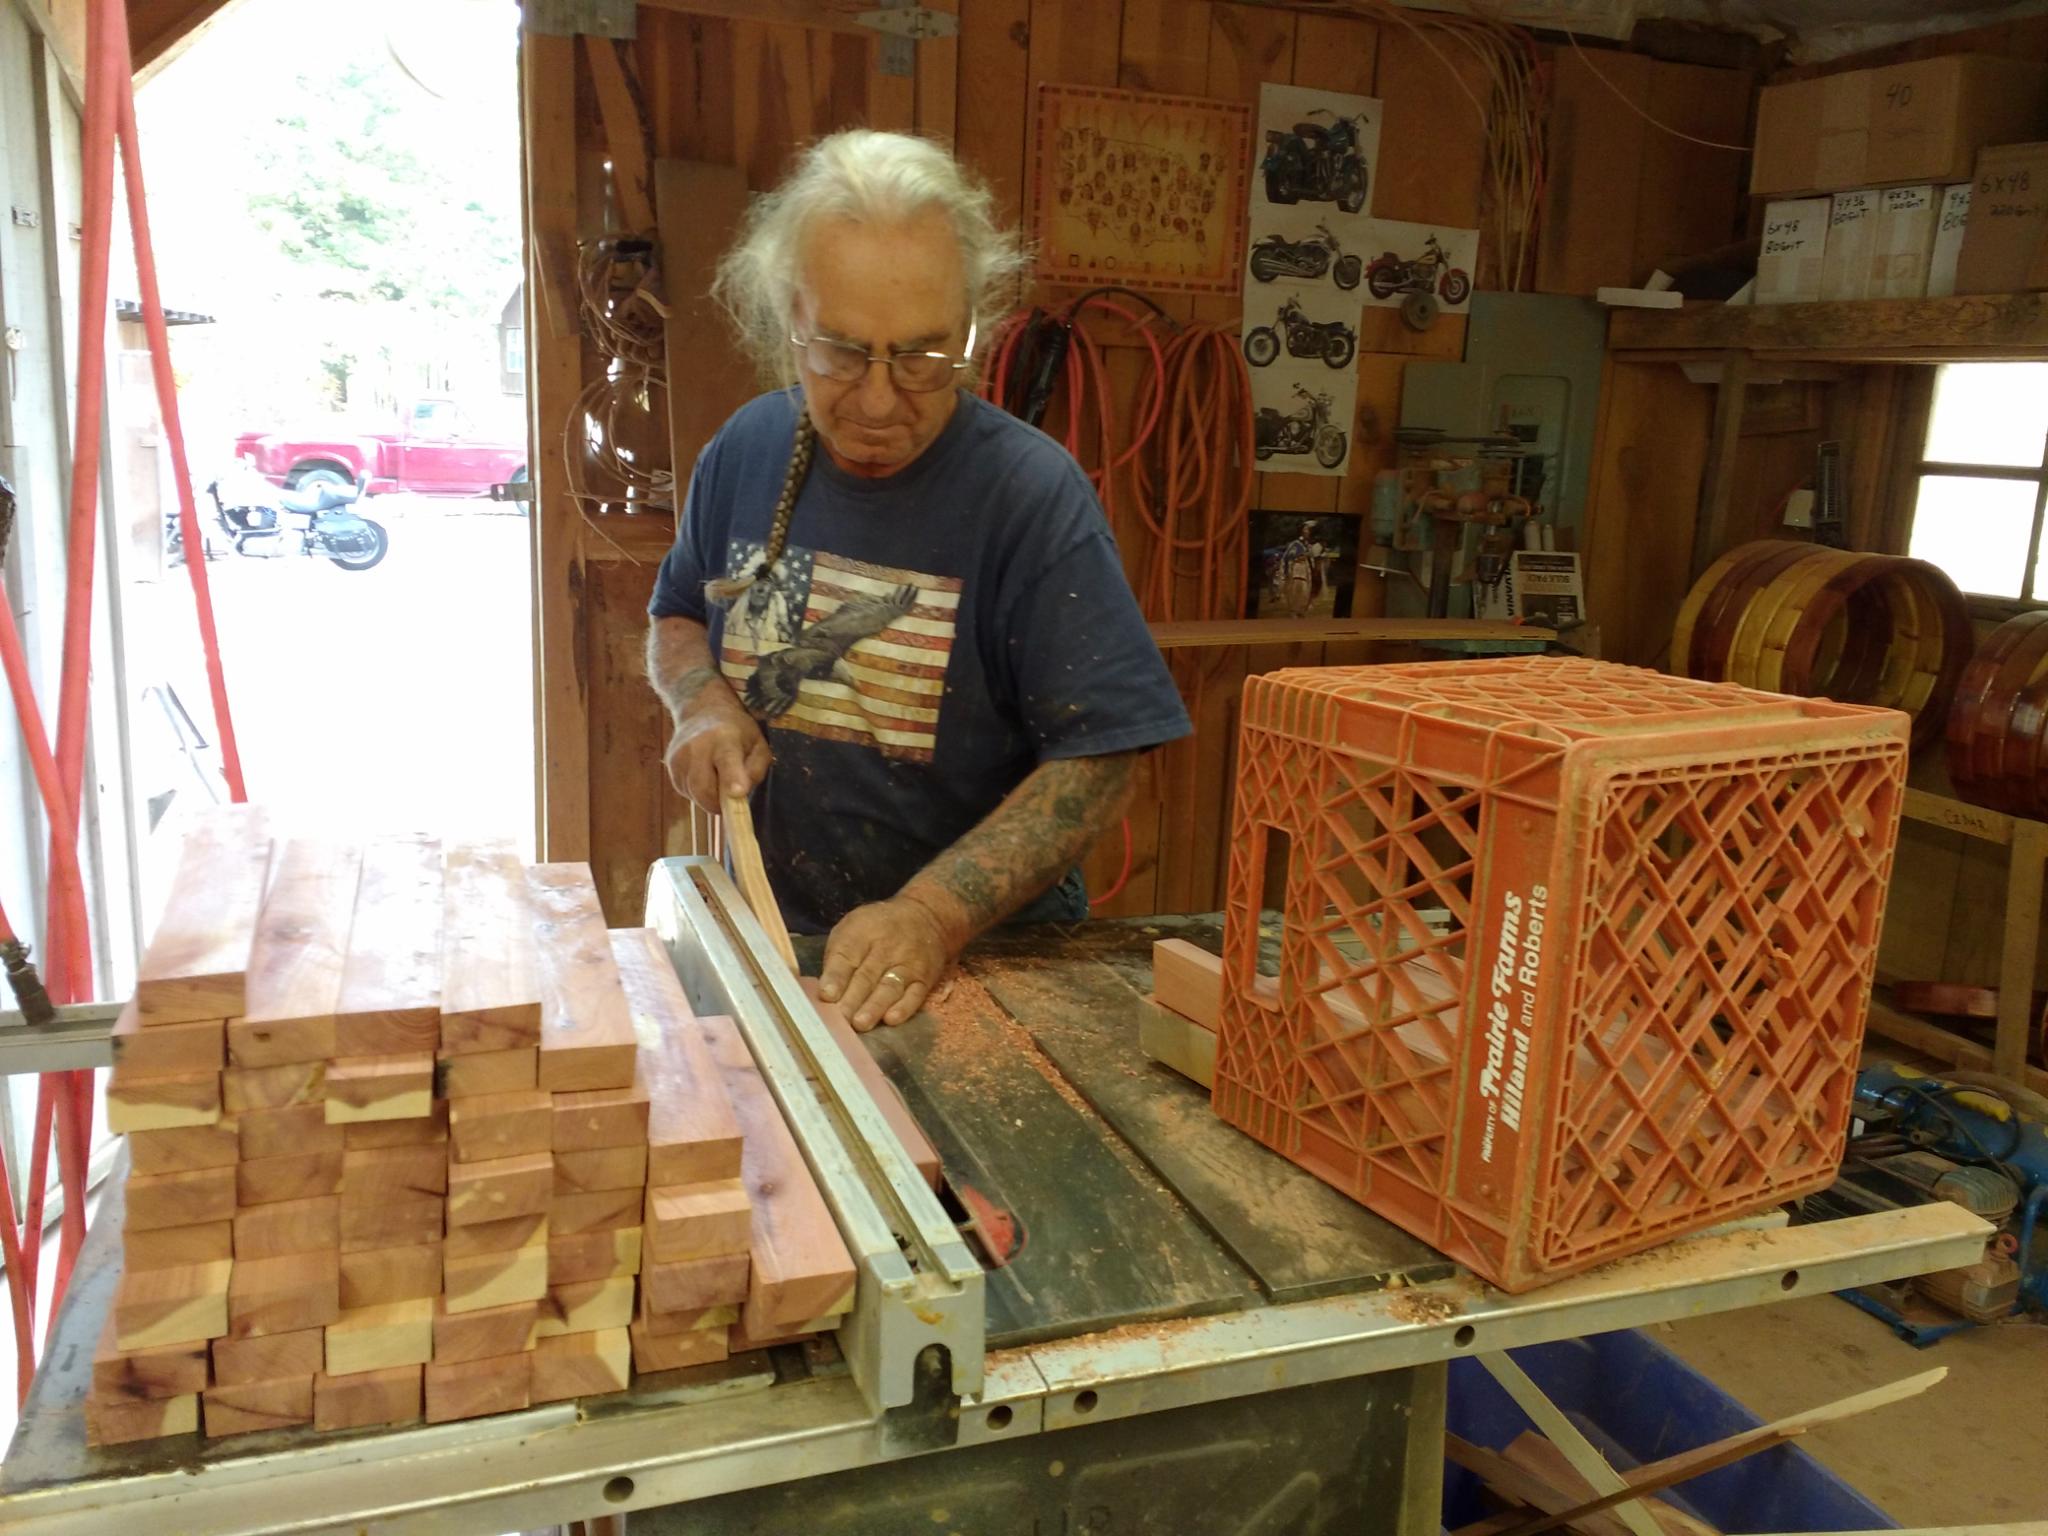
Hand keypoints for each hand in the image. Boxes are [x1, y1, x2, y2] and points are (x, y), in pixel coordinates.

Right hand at [662, 688, 770, 810]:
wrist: (702, 711)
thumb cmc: (737, 731)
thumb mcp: (759, 745)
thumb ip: (755, 770)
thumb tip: (740, 794)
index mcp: (725, 739)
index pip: (727, 761)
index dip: (731, 779)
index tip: (738, 793)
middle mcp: (697, 746)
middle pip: (704, 789)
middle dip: (719, 803)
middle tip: (730, 798)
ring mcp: (679, 756)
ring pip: (694, 794)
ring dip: (708, 797)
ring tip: (717, 777)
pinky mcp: (670, 764)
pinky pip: (685, 790)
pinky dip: (697, 791)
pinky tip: (705, 774)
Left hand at [818, 897, 954, 1029]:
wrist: (925, 917)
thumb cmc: (878, 928)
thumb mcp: (852, 928)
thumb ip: (838, 956)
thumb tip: (825, 992)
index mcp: (862, 932)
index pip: (847, 955)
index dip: (836, 977)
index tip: (826, 995)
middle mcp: (886, 948)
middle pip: (866, 976)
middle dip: (851, 999)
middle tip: (838, 1020)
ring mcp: (908, 964)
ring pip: (889, 988)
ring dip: (874, 1007)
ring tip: (860, 1024)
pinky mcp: (924, 979)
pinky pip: (915, 995)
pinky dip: (904, 1008)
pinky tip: (891, 1019)